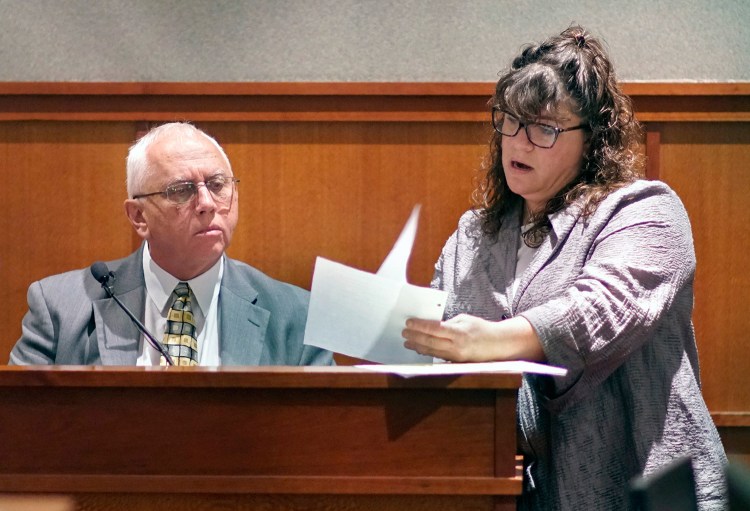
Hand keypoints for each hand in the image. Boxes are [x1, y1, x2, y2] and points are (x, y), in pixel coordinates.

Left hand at [402, 314, 544, 362]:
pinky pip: (438, 356)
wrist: (498, 345)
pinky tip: (419, 348)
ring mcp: (455, 356)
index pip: (434, 329)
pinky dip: (427, 352)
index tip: (409, 323)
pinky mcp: (456, 362)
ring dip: (418, 346)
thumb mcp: (464, 319)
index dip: (420, 326)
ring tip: (408, 341)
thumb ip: (448, 323)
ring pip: (432, 351)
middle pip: (430, 342)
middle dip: (415, 336)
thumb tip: (431, 326)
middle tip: (404, 332)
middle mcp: (456, 346)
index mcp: (459, 333)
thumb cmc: (481, 328)